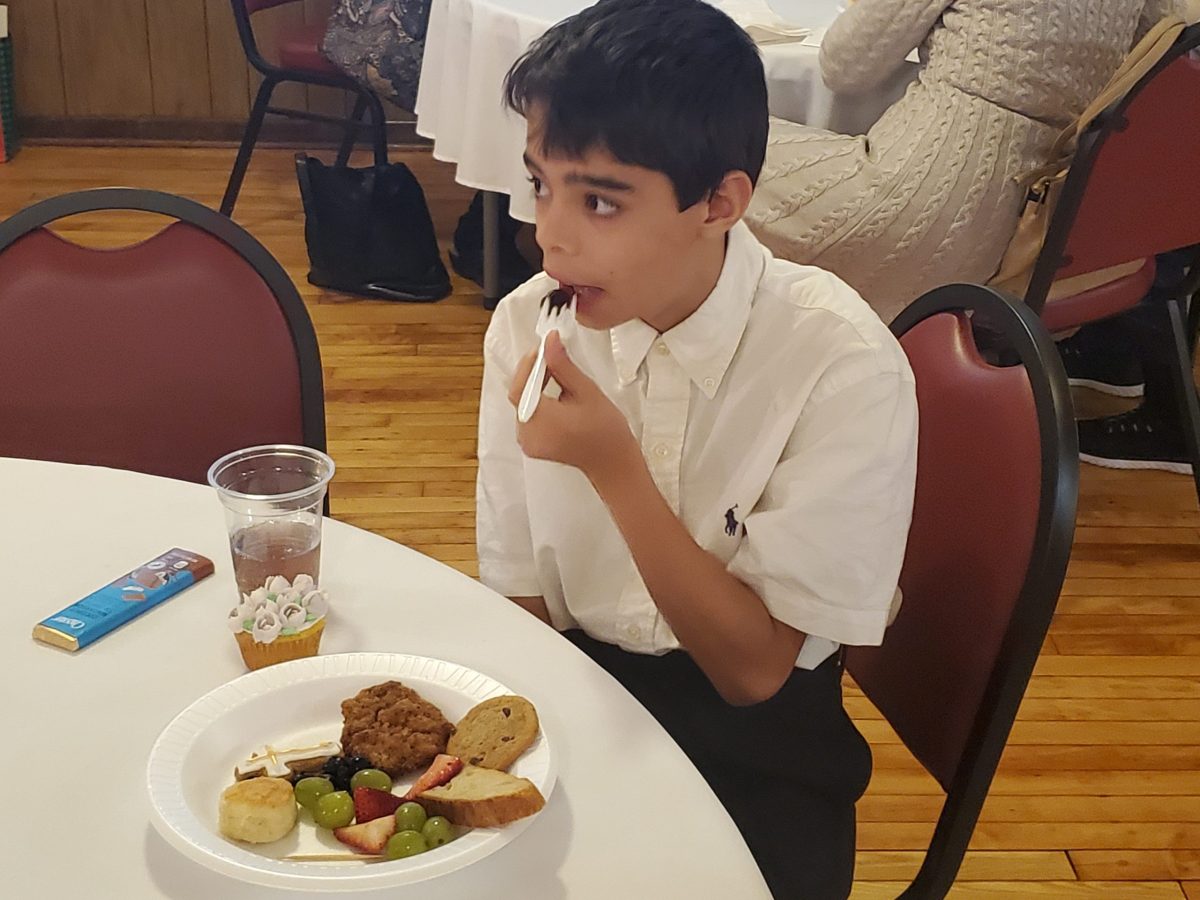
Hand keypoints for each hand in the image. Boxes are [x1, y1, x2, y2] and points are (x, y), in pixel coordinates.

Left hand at [507, 331, 639, 485]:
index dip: (529, 365)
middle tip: (551, 358)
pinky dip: (536, 402)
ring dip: (534, 387)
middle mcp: (530, 434)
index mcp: (543, 422)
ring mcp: (528, 441)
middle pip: (520, 395)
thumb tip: (550, 342)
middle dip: (533, 374)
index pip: (521, 387)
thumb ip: (563, 365)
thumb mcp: (586, 390)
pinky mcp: (530, 444)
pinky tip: (552, 394)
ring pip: (523, 404)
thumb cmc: (605, 431)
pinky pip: (526, 416)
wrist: (610, 460)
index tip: (542, 350)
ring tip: (555, 376)